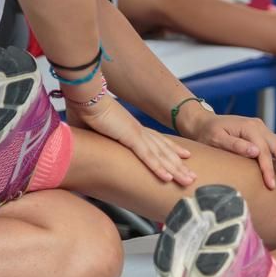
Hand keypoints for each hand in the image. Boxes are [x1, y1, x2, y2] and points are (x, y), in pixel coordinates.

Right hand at [67, 96, 195, 185]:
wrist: (84, 95)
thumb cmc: (83, 109)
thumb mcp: (90, 130)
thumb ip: (93, 142)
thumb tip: (83, 149)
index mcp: (131, 128)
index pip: (156, 141)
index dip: (171, 149)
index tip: (183, 156)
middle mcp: (138, 130)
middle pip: (164, 150)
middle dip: (179, 165)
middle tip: (192, 176)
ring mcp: (136, 134)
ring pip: (161, 156)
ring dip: (176, 170)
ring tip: (188, 180)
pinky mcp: (130, 137)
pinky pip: (147, 156)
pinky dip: (158, 167)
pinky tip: (168, 177)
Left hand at [183, 112, 275, 188]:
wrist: (203, 122)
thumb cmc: (207, 133)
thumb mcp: (216, 139)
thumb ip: (236, 145)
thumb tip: (255, 152)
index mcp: (250, 129)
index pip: (263, 153)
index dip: (269, 169)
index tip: (272, 185)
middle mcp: (260, 127)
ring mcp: (263, 129)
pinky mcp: (263, 132)